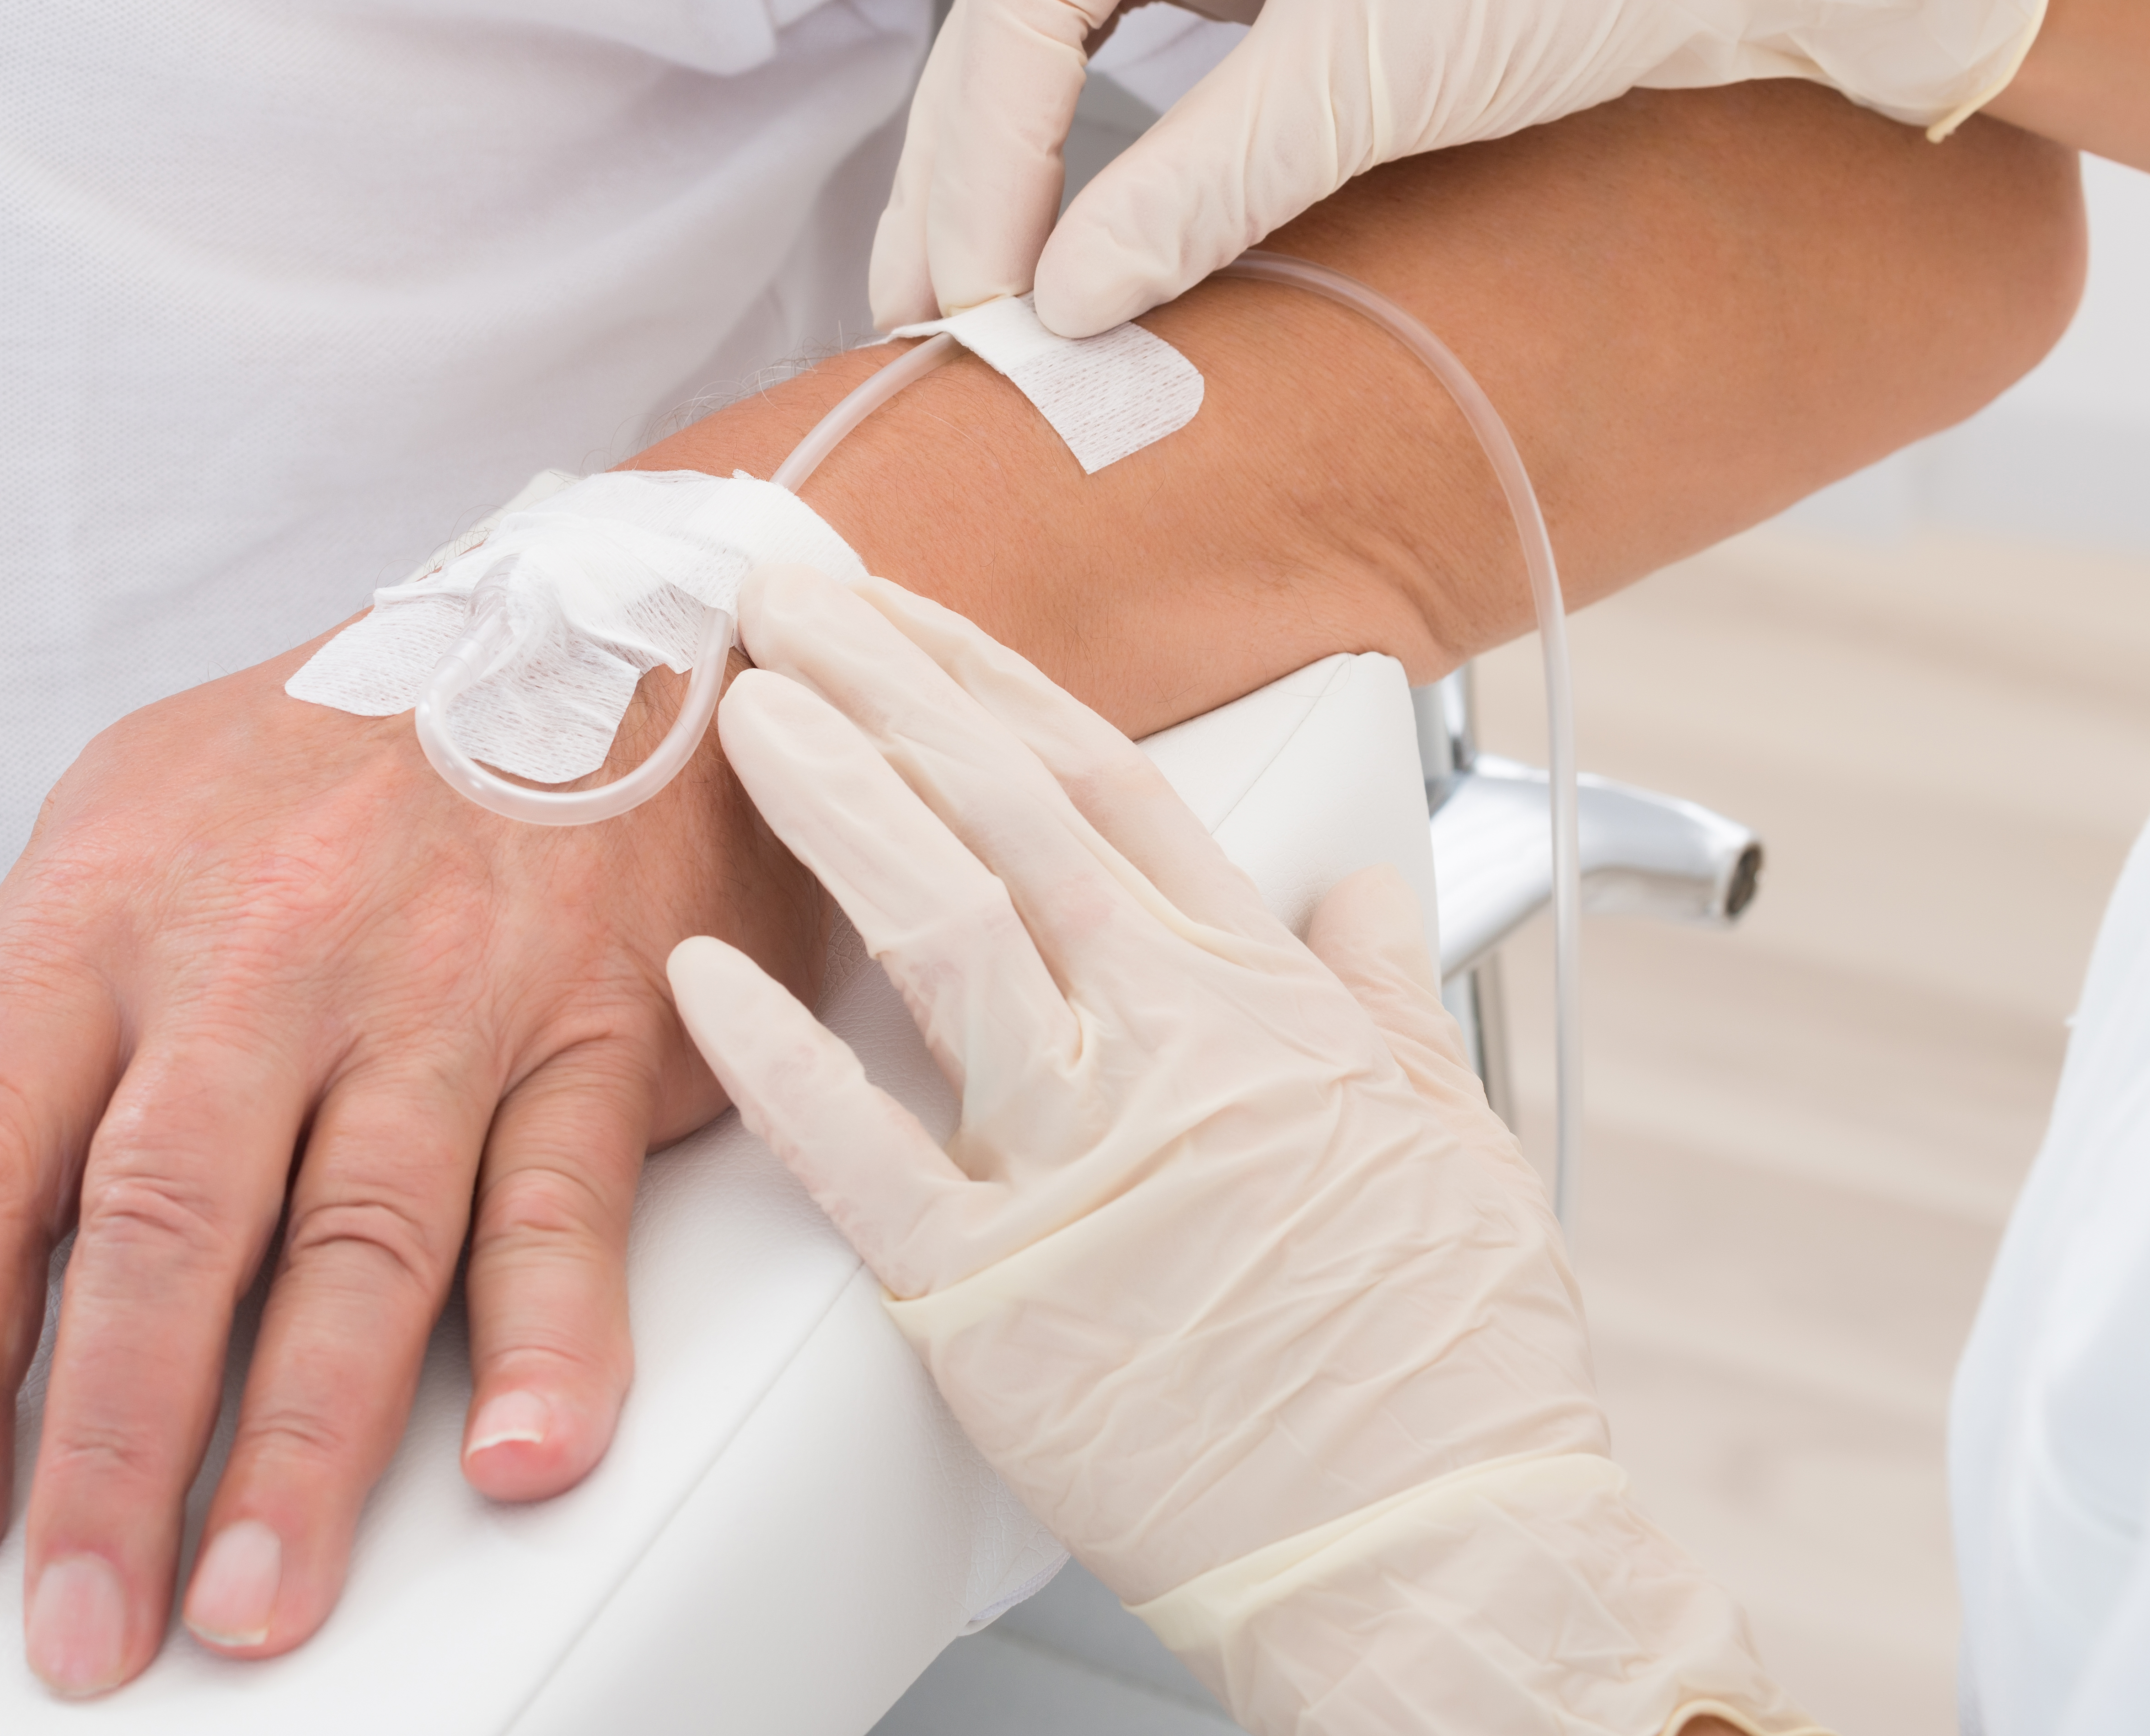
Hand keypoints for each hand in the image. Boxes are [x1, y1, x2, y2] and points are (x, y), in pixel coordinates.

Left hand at [0, 633, 817, 1693]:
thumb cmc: (350, 748)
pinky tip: (514, 1454)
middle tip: (81, 1626)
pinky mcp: (595, 1020)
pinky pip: (560, 1199)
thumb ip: (13, 1003)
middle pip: (158, 1232)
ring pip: (355, 1245)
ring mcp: (441, 989)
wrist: (608, 622)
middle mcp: (264, 950)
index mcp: (110, 907)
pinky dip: (549, 1341)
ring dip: (302, 1448)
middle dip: (108, 1454)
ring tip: (257, 1602)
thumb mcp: (128, 817)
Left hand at [669, 564, 1802, 1733]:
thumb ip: (1385, 989)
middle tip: (782, 603)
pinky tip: (699, 976)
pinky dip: (772, 1056)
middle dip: (881, 686)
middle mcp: (1167, 1046)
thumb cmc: (1450, 1360)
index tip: (910, 620)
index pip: (1104, 782)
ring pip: (934, 931)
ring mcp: (1077, 1162)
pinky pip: (858, 1152)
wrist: (1441, 1547)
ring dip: (830, 805)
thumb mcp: (1448, 1130)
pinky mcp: (993, 1296)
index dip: (989, 683)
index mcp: (1261, 1001)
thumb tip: (1363, 894)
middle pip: (1000, 812)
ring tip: (740, 717)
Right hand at [870, 0, 2089, 334]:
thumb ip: (1199, 186)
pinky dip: (1101, 163)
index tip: (967, 298)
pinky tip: (1065, 252)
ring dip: (1014, 181)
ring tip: (957, 312)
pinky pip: (1145, 67)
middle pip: (1017, 21)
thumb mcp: (1369, 71)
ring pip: (1064, 50)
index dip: (981, 158)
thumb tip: (1059, 307)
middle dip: (967, 180)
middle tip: (916, 329)